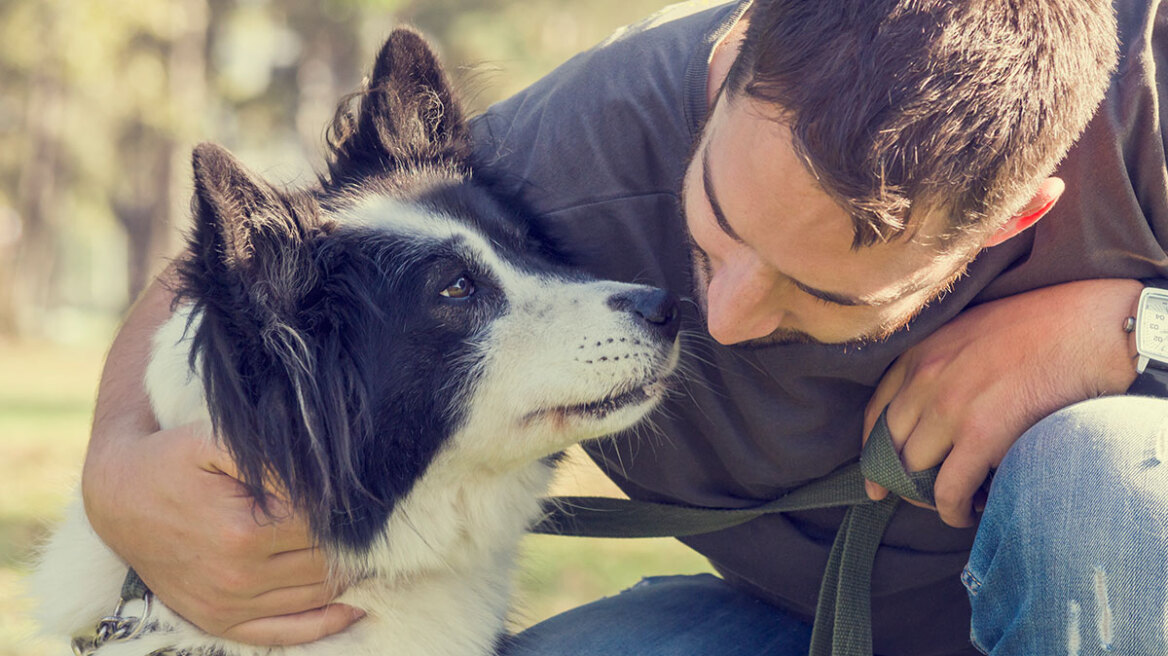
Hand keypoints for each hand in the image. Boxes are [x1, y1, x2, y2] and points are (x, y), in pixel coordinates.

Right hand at [82, 423, 362, 644]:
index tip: (364, 494)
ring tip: (368, 549)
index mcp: (243, 532)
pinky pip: (286, 633)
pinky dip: (327, 622)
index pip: (325, 525)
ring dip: (349, 575)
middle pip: (327, 563)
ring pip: (316, 596)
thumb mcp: (217, 440)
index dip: (349, 509)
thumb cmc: (172, 460)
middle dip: (355, 541)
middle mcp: (238, 577)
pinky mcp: (219, 621)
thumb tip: (327, 478)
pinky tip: (355, 604)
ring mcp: (228, 605)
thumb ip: (274, 457)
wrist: (117, 496)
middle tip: (374, 520)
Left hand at [863, 278, 1140, 527]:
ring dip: (928, 497)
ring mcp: (950, 406)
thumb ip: (944, 366)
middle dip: (899, 480)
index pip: (876, 412)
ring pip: (915, 471)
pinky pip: (949, 489)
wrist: (1090, 326)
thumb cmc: (1042, 327)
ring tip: (952, 504)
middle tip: (918, 499)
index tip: (874, 478)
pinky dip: (953, 510)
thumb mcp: (971, 332)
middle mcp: (925, 378)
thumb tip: (933, 414)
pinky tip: (968, 514)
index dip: (872, 451)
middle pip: (890, 446)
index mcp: (920, 351)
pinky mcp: (982, 434)